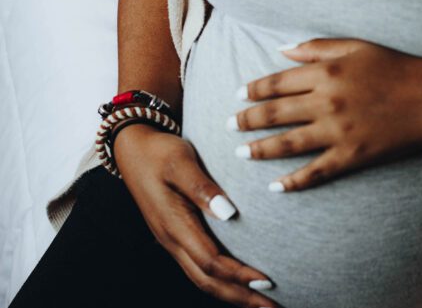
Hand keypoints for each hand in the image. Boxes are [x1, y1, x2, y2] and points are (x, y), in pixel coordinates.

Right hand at [114, 123, 276, 307]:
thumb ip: (202, 187)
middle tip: (272, 307)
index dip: (239, 274)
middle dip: (240, 296)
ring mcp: (172, 240)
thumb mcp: (180, 161)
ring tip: (261, 303)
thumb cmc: (160, 151)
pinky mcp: (176, 236)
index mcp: (173, 224)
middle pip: (207, 281)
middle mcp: (171, 239)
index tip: (268, 280)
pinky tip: (239, 283)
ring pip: (202, 279)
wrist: (132, 147)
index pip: (211, 261)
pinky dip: (221, 281)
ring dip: (232, 294)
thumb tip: (230, 213)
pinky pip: (198, 269)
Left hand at [230, 38, 421, 191]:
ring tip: (241, 153)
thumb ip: (315, 46)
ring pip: (286, 144)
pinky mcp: (351, 156)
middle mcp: (325, 101)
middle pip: (273, 113)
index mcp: (325, 72)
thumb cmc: (396, 67)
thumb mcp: (355, 46)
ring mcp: (337, 131)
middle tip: (228, 126)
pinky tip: (275, 187)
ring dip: (259, 149)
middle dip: (245, 120)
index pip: (275, 82)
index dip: (252, 89)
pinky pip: (315, 172)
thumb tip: (280, 49)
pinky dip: (293, 182)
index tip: (238, 95)